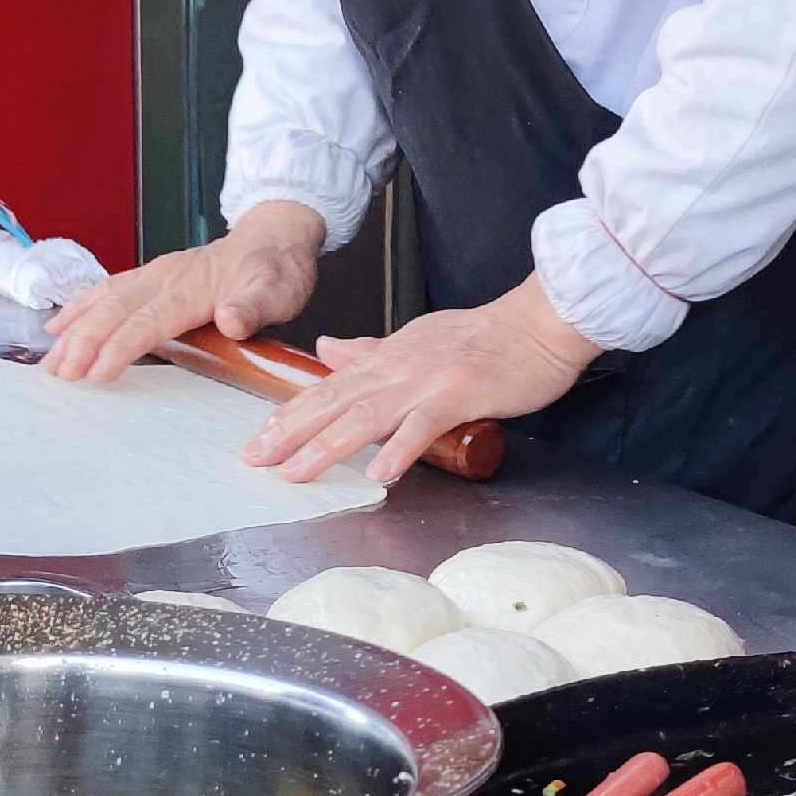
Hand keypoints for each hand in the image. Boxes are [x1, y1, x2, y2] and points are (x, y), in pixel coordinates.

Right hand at [43, 200, 322, 380]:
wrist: (276, 236)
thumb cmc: (277, 268)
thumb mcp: (279, 289)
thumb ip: (254, 306)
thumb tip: (232, 319)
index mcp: (193, 286)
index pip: (149, 320)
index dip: (120, 346)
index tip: (96, 373)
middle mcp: (166, 276)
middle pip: (115, 309)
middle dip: (83, 341)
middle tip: (59, 373)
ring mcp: (155, 274)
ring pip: (104, 299)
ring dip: (74, 328)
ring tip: (50, 358)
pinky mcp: (151, 276)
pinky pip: (107, 290)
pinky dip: (79, 307)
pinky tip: (59, 325)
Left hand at [246, 278, 597, 483]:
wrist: (539, 323)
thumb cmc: (488, 337)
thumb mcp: (418, 338)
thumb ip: (371, 349)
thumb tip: (328, 350)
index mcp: (389, 357)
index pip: (329, 388)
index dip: (292, 414)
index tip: (259, 440)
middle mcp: (399, 367)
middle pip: (335, 400)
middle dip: (291, 431)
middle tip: (256, 459)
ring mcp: (429, 380)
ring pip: (368, 414)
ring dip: (328, 445)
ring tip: (297, 473)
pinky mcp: (461, 394)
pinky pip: (424, 424)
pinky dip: (400, 447)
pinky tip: (380, 472)